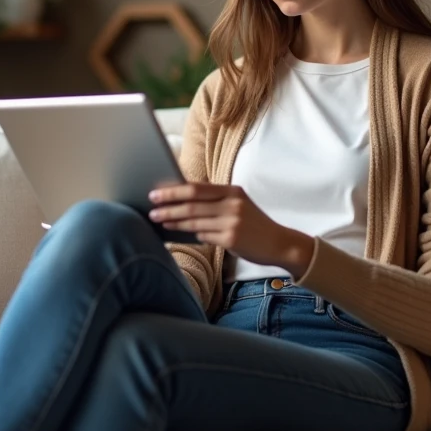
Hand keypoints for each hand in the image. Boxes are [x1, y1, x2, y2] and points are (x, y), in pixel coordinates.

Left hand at [148, 183, 313, 276]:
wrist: (279, 243)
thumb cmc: (253, 224)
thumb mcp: (238, 205)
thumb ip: (214, 202)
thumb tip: (180, 202)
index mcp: (232, 191)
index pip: (197, 188)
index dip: (173, 190)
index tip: (156, 193)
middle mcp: (232, 204)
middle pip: (192, 204)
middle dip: (168, 206)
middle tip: (151, 209)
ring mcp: (232, 222)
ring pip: (194, 220)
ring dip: (174, 221)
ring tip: (159, 221)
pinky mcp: (231, 239)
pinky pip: (203, 235)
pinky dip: (189, 233)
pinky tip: (178, 233)